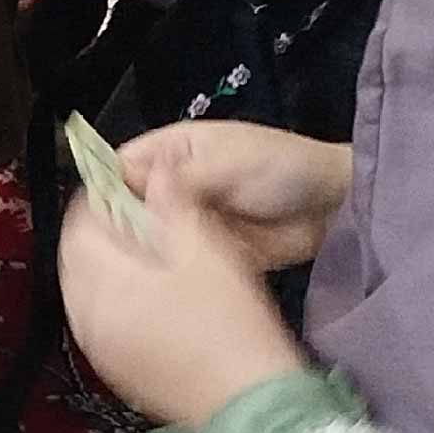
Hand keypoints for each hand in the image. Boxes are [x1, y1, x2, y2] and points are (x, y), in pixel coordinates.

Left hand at [58, 188, 308, 429]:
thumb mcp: (205, 250)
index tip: (127, 185)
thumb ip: (172, 204)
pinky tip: (151, 296)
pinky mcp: (112, 371)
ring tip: (149, 253)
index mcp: (99, 283)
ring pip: (85, 290)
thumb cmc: (230, 320)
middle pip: (76, 258)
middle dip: (101, 233)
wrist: (249, 401)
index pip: (78, 225)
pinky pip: (100, 321)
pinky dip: (115, 300)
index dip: (100, 198)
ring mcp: (95, 348)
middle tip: (140, 217)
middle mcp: (83, 316)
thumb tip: (154, 171)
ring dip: (108, 266)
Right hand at [114, 120, 353, 270]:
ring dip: (143, 251)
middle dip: (120, 226)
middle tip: (119, 247)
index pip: (118, 168)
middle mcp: (171, 186)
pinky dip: (167, 271)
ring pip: (145, 239)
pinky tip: (162, 280)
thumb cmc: (283, 168)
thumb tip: (125, 184)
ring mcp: (186, 221)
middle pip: (125, 208)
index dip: (104, 190)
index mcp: (171, 153)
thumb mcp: (227, 163)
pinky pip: (172, 263)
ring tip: (141, 265)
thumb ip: (176, 177)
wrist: (336, 207)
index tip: (97, 217)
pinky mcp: (201, 251)